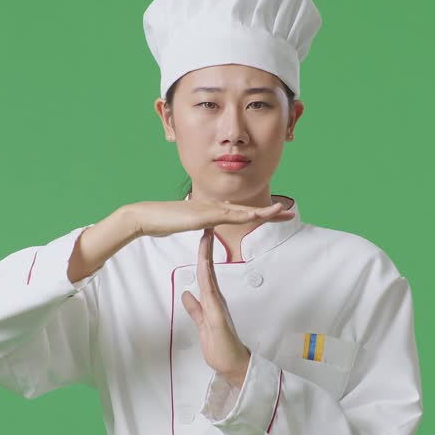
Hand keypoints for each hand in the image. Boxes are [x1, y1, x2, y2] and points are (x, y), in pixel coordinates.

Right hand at [127, 197, 294, 238]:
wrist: (144, 217)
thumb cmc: (162, 221)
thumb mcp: (187, 225)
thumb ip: (199, 225)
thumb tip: (207, 227)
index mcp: (211, 211)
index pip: (241, 212)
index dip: (261, 213)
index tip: (277, 215)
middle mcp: (213, 207)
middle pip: (247, 209)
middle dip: (270, 211)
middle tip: (290, 212)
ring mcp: (208, 210)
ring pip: (240, 210)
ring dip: (262, 210)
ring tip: (281, 211)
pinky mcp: (201, 215)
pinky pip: (225, 216)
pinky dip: (242, 215)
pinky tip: (255, 215)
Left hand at [180, 227, 250, 386]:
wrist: (233, 366)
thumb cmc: (220, 347)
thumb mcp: (202, 325)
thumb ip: (195, 310)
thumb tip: (186, 295)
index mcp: (212, 302)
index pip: (205, 275)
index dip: (202, 256)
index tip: (201, 238)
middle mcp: (216, 301)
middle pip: (208, 270)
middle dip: (206, 249)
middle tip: (206, 227)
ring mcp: (218, 308)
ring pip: (210, 278)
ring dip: (206, 258)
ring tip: (205, 238)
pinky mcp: (218, 317)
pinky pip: (211, 294)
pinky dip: (208, 279)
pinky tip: (205, 267)